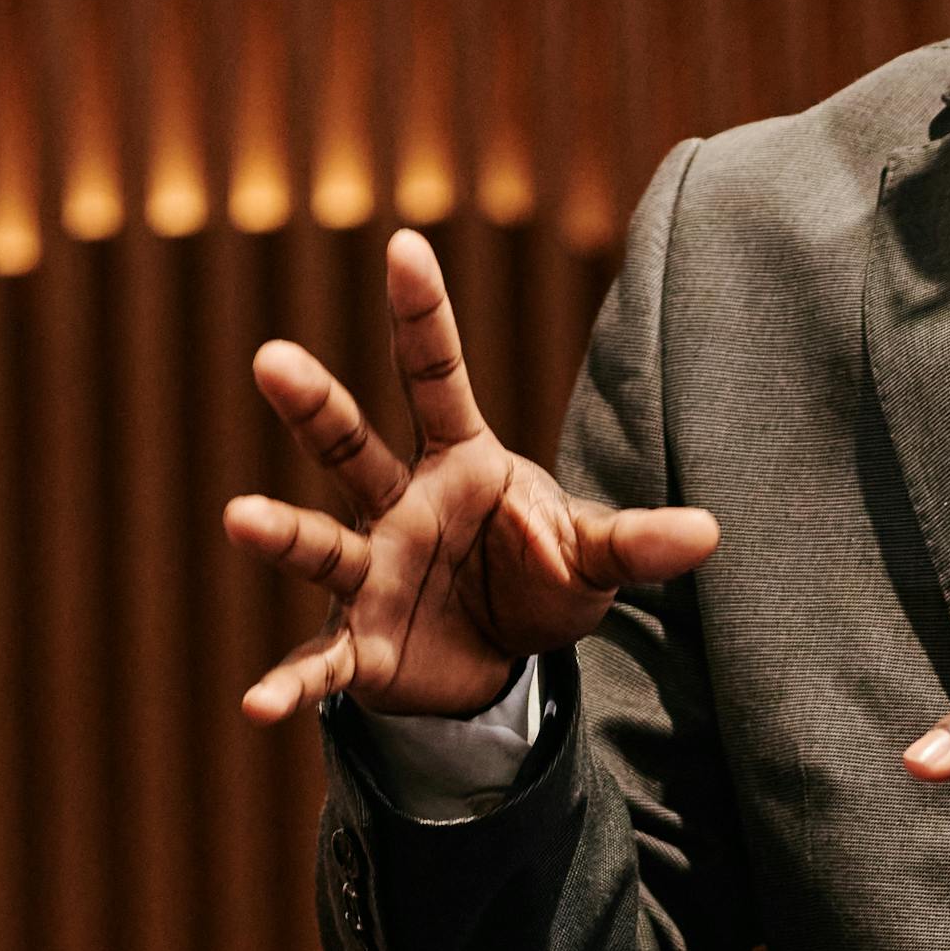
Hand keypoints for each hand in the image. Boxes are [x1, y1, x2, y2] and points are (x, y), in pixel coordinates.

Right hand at [227, 226, 720, 725]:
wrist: (501, 661)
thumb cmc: (538, 577)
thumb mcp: (593, 556)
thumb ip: (636, 542)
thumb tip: (711, 533)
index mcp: (460, 461)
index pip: (436, 376)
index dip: (423, 314)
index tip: (404, 245)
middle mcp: (400, 505)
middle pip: (351, 443)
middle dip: (313, 402)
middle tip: (271, 358)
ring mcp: (373, 573)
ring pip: (323, 544)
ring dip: (281, 532)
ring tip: (238, 516)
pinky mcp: (362, 647)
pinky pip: (321, 663)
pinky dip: (290, 684)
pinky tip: (256, 705)